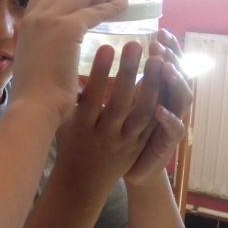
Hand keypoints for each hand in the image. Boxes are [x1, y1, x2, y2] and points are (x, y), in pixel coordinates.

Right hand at [10, 0, 128, 125]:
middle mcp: (34, 17)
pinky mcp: (67, 29)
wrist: (34, 107)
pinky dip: (111, 6)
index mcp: (23, 26)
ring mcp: (49, 20)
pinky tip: (123, 7)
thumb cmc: (35, 98)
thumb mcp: (33, 65)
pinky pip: (95, 11)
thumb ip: (42, 51)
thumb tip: (55, 53)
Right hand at [56, 40, 163, 185]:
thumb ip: (66, 100)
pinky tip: (166, 81)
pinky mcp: (138, 145)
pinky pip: (152, 123)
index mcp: (82, 128)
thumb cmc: (69, 145)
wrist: (83, 183)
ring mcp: (125, 142)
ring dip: (151, 85)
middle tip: (135, 43)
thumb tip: (64, 66)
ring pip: (142, 113)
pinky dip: (160, 101)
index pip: (91, 98)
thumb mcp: (61, 123)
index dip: (98, 73)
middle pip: (119, 102)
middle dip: (127, 72)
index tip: (106, 47)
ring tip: (157, 58)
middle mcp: (105, 135)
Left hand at [123, 30, 193, 185]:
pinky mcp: (168, 144)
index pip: (170, 66)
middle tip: (160, 44)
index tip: (159, 32)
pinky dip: (168, 119)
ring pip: (181, 99)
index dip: (169, 49)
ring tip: (164, 67)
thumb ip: (115, 83)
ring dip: (173, 82)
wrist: (132, 171)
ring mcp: (173, 124)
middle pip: (180, 76)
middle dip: (173, 58)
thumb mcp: (120, 106)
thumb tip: (98, 54)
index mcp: (162, 93)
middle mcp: (172, 105)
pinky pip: (173, 130)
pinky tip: (160, 109)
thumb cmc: (123, 136)